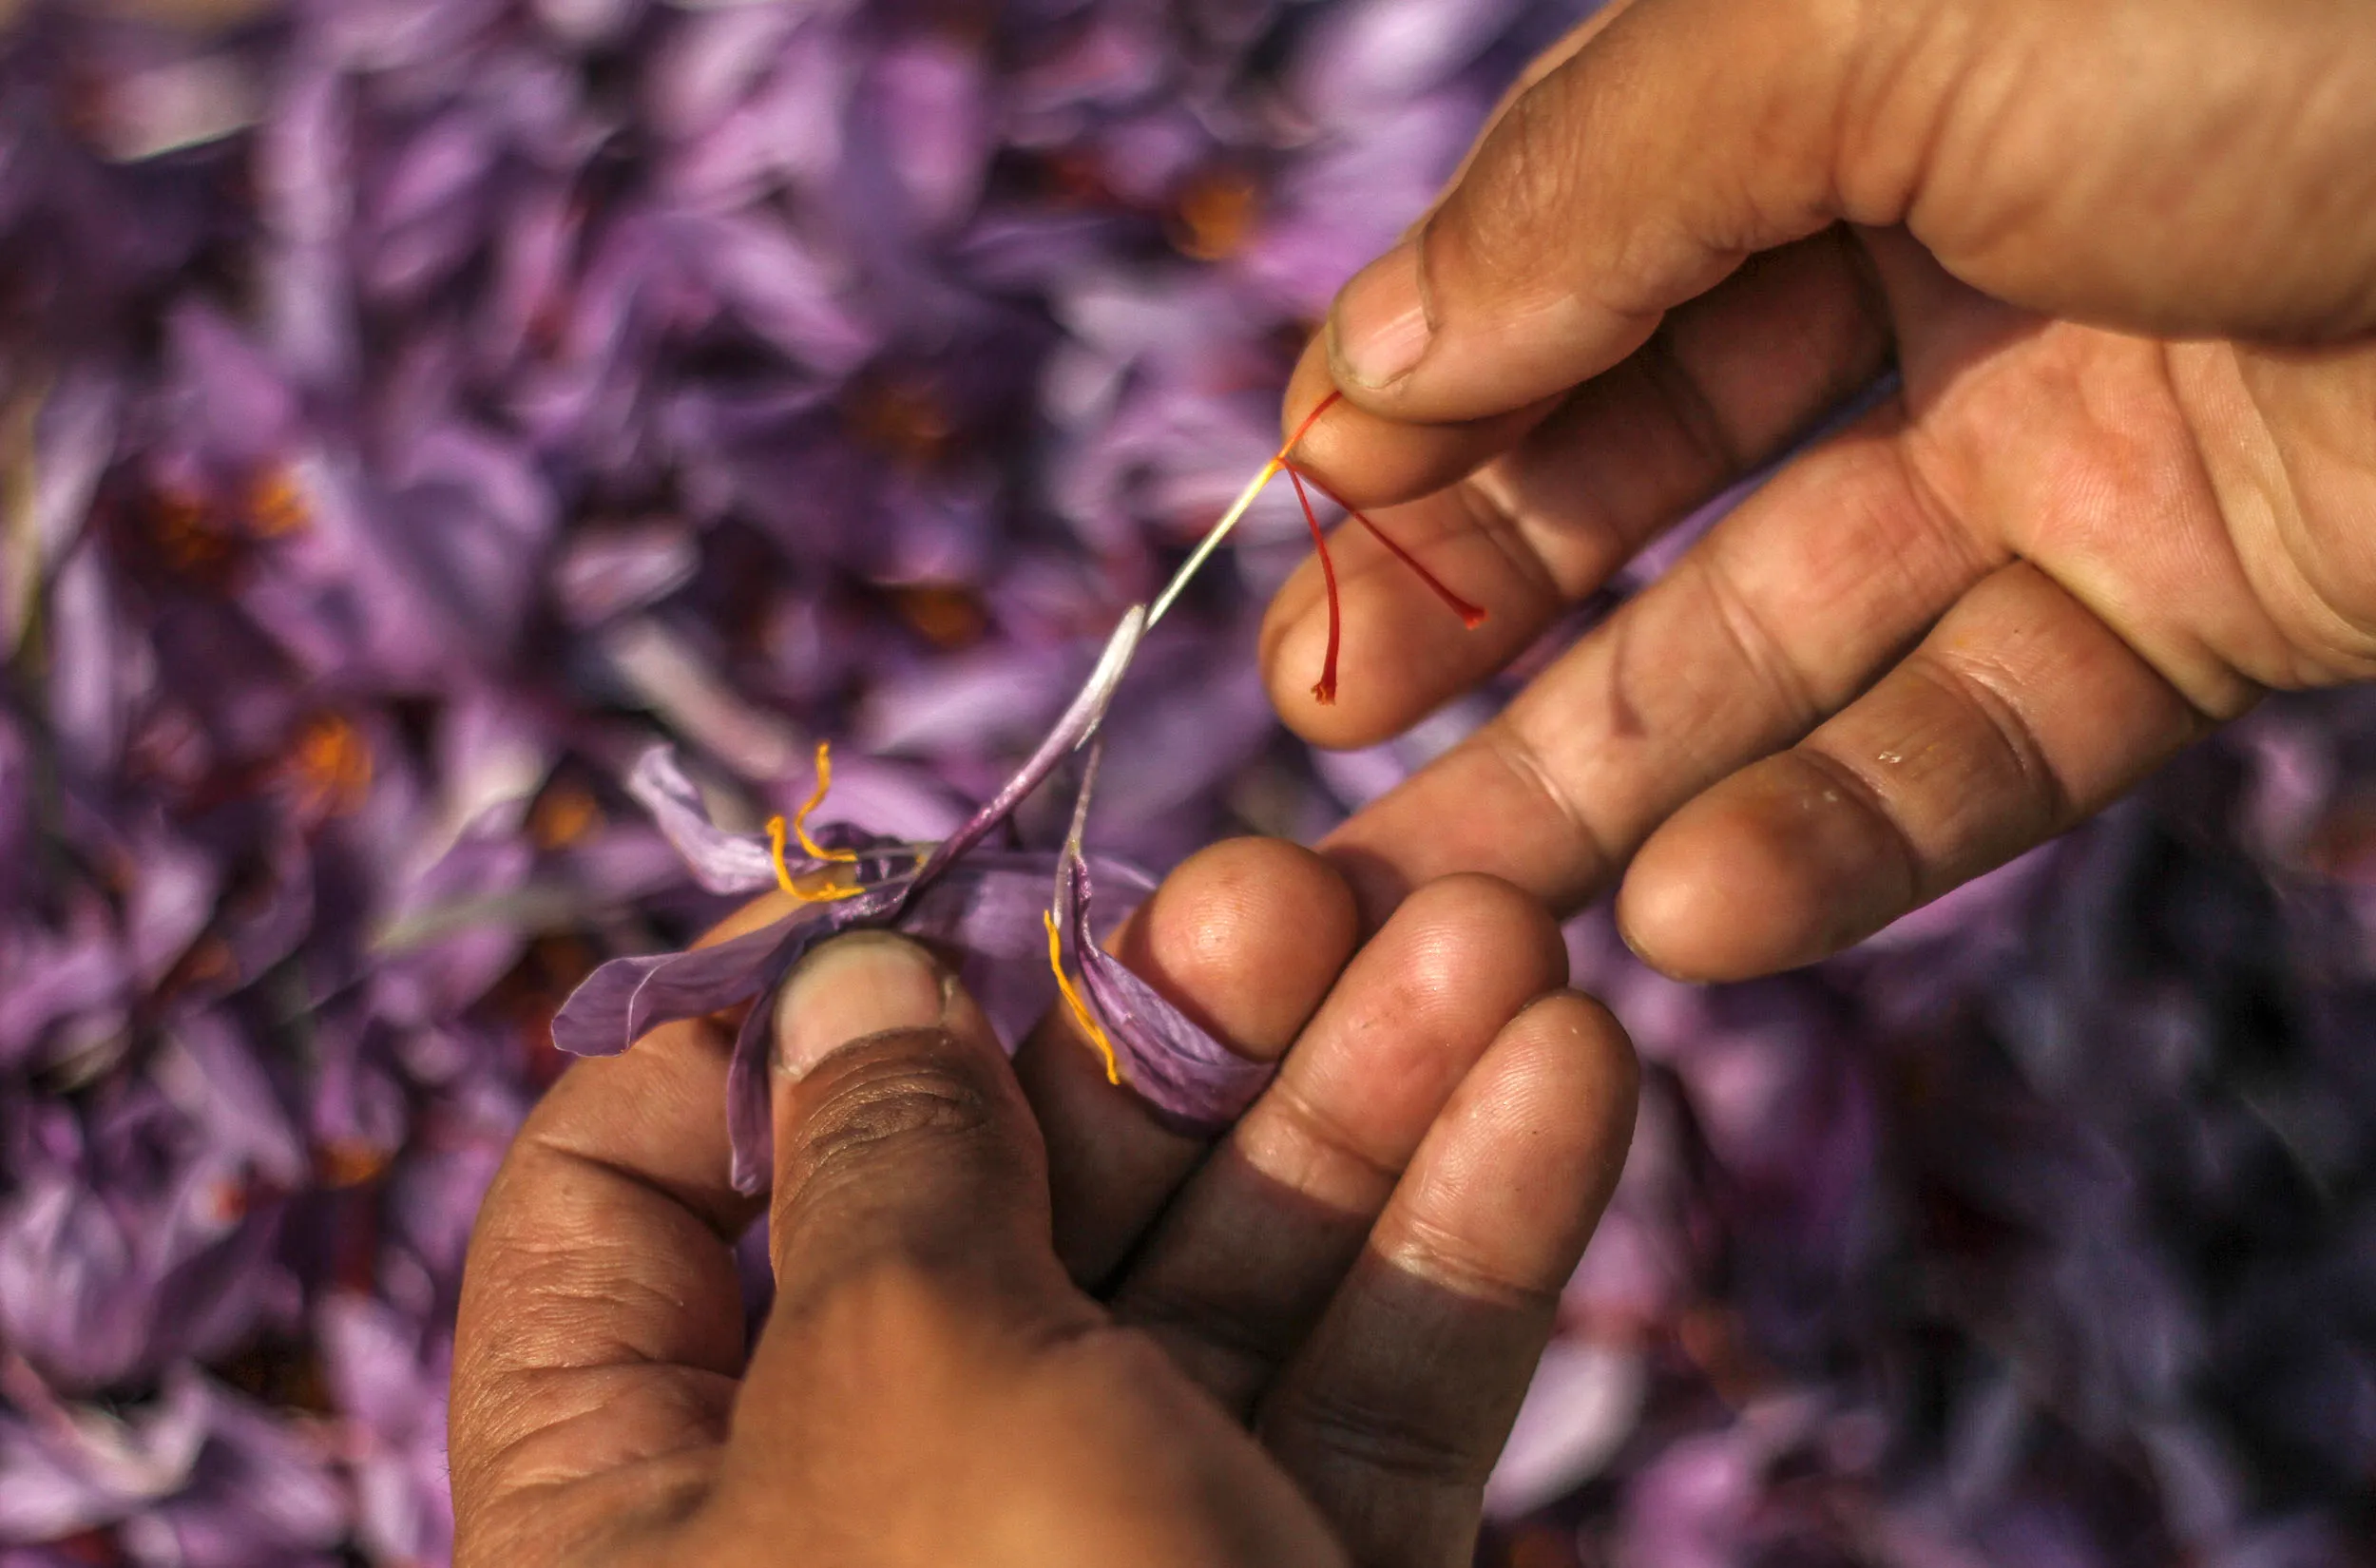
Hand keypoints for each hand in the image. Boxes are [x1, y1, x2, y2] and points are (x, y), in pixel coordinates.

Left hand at [449, 841, 1635, 1567]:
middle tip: (1315, 883)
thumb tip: (845, 980)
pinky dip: (1464, 1237)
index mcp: (637, 1487)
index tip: (924, 912)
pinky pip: (1369, 1395)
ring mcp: (1101, 1554)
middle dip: (1163, 1026)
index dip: (751, 1035)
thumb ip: (886, 1164)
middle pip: (993, 1196)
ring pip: (1220, 1275)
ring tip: (1505, 929)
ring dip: (1363, 1095)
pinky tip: (1566, 1070)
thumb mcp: (901, 1397)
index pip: (625, 1199)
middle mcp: (862, 1511)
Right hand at [1262, 0, 2375, 978]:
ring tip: (1448, 903)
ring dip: (1613, 781)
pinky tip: (1697, 920)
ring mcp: (2069, 432)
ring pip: (1787, 640)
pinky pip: (1988, 739)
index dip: (1419, 411)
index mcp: (1826, 70)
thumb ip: (1595, 197)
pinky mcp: (2209, 598)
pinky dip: (1841, 841)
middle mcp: (1930, 243)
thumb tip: (1366, 361)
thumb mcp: (1863, 23)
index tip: (1298, 547)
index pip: (1561, 269)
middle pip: (1644, 469)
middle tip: (1325, 749)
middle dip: (1473, 608)